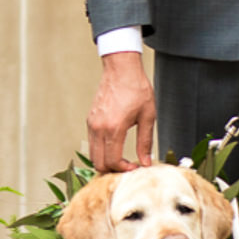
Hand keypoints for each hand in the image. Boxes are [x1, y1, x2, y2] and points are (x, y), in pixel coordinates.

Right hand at [89, 50, 156, 170]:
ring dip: (106, 160)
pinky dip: (101, 150)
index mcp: (114, 128)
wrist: (121, 70)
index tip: (135, 167)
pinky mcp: (90, 120)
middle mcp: (99, 128)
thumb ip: (145, 142)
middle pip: (98, 162)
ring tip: (122, 159)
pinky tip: (115, 147)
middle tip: (128, 166)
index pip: (112, 161)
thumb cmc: (137, 90)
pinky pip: (92, 142)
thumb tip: (146, 162)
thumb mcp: (148, 117)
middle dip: (113, 169)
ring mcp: (92, 124)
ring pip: (93, 154)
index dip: (124, 169)